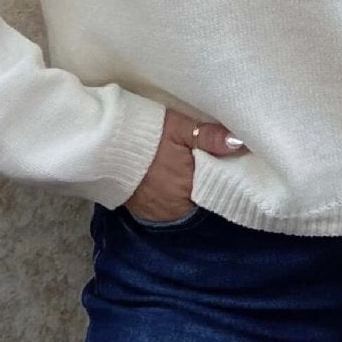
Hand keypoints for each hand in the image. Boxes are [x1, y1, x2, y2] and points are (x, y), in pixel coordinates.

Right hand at [124, 106, 248, 220]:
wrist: (102, 143)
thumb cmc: (146, 133)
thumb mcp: (180, 128)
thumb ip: (209, 137)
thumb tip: (239, 143)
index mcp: (188, 190)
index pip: (217, 190)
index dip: (222, 178)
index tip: (227, 165)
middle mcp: (174, 209)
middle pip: (200, 199)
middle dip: (206, 185)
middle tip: (209, 164)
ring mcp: (156, 213)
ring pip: (183, 204)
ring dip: (188, 191)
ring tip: (189, 171)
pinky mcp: (142, 211)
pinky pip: (165, 206)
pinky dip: (170, 195)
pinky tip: (171, 179)